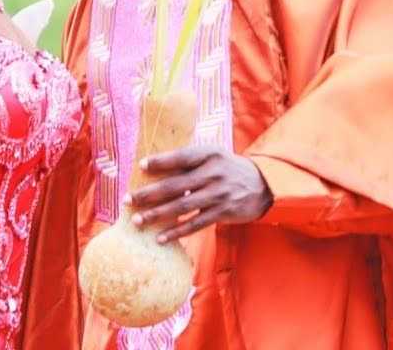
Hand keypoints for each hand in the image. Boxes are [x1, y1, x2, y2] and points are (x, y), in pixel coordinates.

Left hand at [126, 146, 272, 242]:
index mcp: (209, 155)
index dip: (161, 161)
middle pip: (175, 185)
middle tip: (127, 199)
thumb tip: (155, 167)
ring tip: (137, 221)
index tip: (140, 166)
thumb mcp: (214, 156)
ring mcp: (218, 194)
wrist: (264, 185)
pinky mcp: (223, 212)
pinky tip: (160, 237)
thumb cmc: (229, 169)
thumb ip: (190, 160)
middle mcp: (213, 174)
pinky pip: (196, 224)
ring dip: (157, 214)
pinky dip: (177, 231)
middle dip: (149, 193)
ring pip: (182, 206)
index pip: (181, 157)